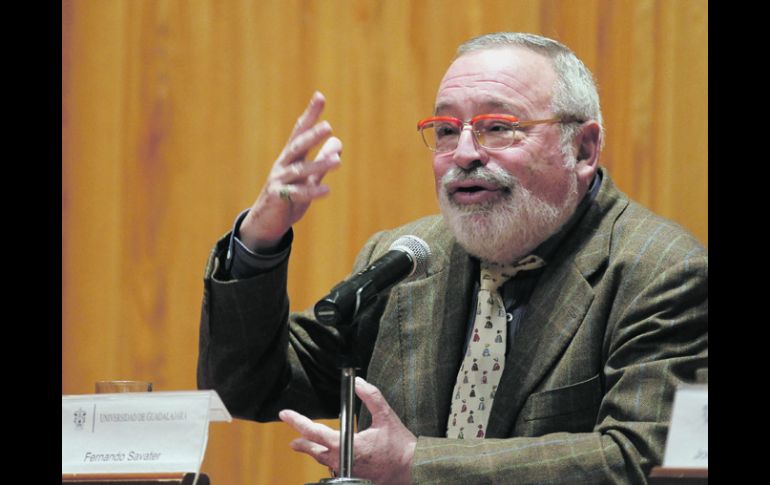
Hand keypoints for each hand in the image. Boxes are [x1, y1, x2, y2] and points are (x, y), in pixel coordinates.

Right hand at [239, 91, 342, 250]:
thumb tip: (337, 142)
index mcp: (291, 157)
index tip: (320, 96)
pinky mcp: (278, 197)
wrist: (266, 222)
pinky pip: (296, 194)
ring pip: (300, 170)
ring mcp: (278, 180)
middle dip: (312, 135)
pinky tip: (327, 190)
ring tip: (338, 161)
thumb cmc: (288, 196)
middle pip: (297, 146)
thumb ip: (322, 161)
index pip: (300, 131)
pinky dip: (312, 191)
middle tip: (328, 126)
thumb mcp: (308, 178)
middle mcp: (283, 164)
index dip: (310, 114)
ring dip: (319, 164)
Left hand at [279, 377, 415, 484]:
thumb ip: (372, 396)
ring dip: (313, 452)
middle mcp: (344, 461)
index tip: (285, 414)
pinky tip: (328, 456)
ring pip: (323, 461)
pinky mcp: (354, 478)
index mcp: (349, 446)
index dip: (298, 422)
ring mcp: (348, 472)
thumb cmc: (400, 445)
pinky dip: (328, 460)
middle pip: (314, 451)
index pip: (315, 433)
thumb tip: (359, 382)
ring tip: (302, 445)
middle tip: (291, 439)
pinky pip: (335, 468)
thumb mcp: (386, 416)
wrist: (412, 469)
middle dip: (301, 443)